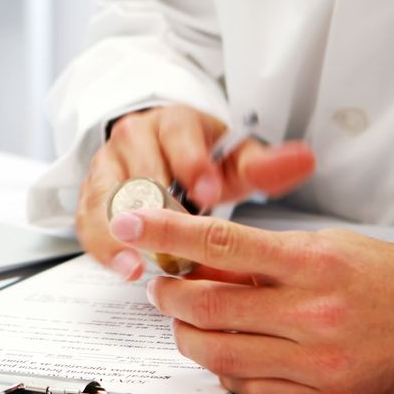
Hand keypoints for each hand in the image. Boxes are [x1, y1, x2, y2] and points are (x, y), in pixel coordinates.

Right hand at [77, 105, 314, 279]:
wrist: (158, 151)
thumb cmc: (200, 159)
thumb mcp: (234, 158)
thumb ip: (265, 164)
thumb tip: (306, 159)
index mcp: (171, 123)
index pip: (178, 138)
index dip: (191, 165)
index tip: (209, 192)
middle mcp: (132, 140)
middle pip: (137, 171)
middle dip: (155, 208)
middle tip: (173, 241)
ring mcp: (106, 168)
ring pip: (105, 198)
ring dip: (119, 234)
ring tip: (137, 265)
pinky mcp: (90, 197)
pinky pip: (88, 221)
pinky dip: (103, 247)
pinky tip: (123, 269)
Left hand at [110, 209, 393, 393]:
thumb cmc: (379, 274)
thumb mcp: (318, 243)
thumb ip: (257, 256)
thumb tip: (195, 262)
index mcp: (311, 263)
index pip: (220, 242)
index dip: (167, 232)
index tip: (132, 224)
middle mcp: (313, 312)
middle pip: (207, 306)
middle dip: (168, 294)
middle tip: (161, 285)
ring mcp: (317, 359)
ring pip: (217, 352)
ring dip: (186, 334)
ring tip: (185, 318)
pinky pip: (247, 387)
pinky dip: (224, 367)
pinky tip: (226, 349)